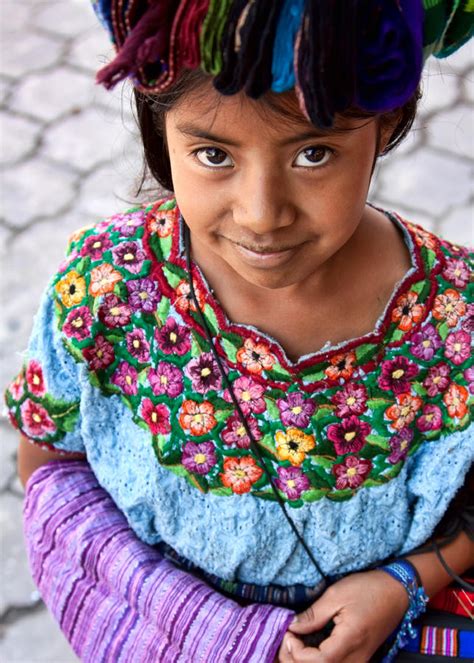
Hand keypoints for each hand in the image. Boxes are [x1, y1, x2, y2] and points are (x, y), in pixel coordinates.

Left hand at [275, 570, 408, 661]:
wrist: (397, 592)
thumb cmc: (369, 589)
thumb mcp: (337, 594)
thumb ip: (313, 615)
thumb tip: (292, 626)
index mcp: (351, 641)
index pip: (318, 661)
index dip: (297, 652)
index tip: (288, 633)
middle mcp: (357, 658)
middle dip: (296, 661)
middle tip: (285, 640)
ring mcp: (360, 661)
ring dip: (305, 662)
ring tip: (292, 644)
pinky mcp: (359, 659)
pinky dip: (317, 661)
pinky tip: (306, 648)